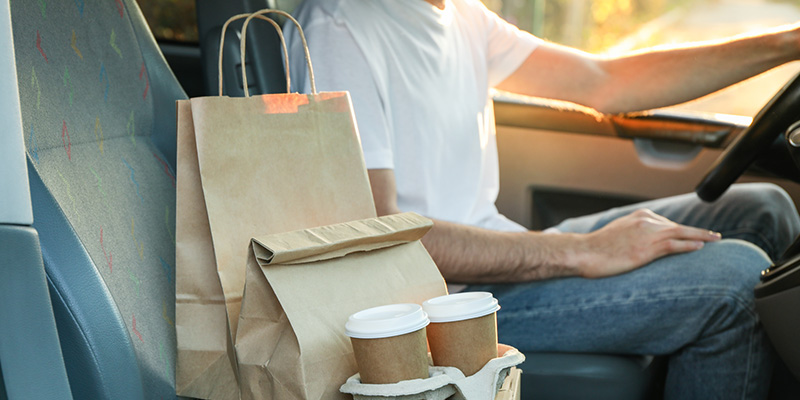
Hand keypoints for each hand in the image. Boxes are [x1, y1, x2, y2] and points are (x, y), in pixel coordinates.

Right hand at [576, 209, 720, 277]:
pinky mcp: (646, 249)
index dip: (682, 232)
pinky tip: (700, 247)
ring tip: (715, 240)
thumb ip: (633, 233)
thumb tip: (641, 242)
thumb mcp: (617, 233)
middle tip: (714, 236)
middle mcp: (645, 221)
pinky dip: (689, 245)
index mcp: (639, 216)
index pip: (667, 223)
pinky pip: (674, 245)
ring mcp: (647, 234)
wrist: (584, 252)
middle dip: (697, 231)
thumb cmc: (597, 248)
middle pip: (678, 226)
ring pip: (681, 233)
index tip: (694, 237)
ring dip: (701, 236)